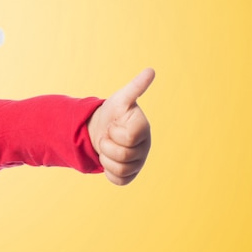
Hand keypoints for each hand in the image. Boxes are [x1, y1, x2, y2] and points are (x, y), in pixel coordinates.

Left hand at [87, 68, 154, 184]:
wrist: (100, 128)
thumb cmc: (113, 112)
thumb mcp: (120, 98)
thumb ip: (135, 87)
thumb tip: (151, 70)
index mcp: (143, 129)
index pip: (128, 138)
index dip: (114, 132)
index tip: (113, 125)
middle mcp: (145, 146)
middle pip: (123, 155)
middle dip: (107, 145)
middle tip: (107, 136)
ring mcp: (139, 161)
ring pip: (120, 169)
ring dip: (106, 158)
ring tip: (107, 147)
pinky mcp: (130, 174)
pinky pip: (119, 180)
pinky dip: (108, 172)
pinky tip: (108, 159)